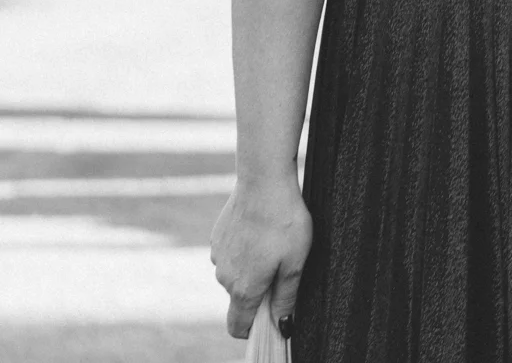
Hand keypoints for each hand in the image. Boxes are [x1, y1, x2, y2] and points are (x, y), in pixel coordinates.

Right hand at [211, 174, 311, 339]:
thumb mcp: (295, 263)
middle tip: (285, 266)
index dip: (255, 329)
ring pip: (236, 275)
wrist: (263, 182)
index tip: (272, 317)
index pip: (238, 327)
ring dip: (253, 268)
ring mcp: (217, 257)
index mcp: (244, 289)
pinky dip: (246, 250)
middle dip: (261, 292)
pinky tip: (262, 230)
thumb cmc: (284, 223)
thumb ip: (286, 297)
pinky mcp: (217, 238)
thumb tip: (281, 325)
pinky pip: (232, 254)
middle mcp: (224, 277)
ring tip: (275, 242)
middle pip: (241, 299)